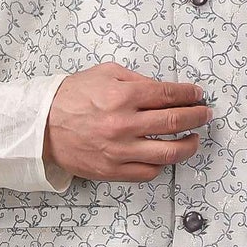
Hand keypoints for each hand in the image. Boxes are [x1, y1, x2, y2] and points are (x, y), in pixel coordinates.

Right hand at [43, 63, 214, 184]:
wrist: (41, 127)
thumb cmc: (71, 98)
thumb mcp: (104, 75)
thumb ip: (136, 80)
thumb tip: (164, 90)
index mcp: (122, 97)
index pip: (168, 95)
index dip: (190, 94)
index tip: (198, 95)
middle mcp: (124, 125)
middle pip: (175, 122)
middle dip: (197, 116)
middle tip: (205, 114)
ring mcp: (120, 151)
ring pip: (169, 152)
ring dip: (189, 145)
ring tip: (194, 138)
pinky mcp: (113, 170)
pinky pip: (149, 171)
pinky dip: (163, 163)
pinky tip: (167, 155)